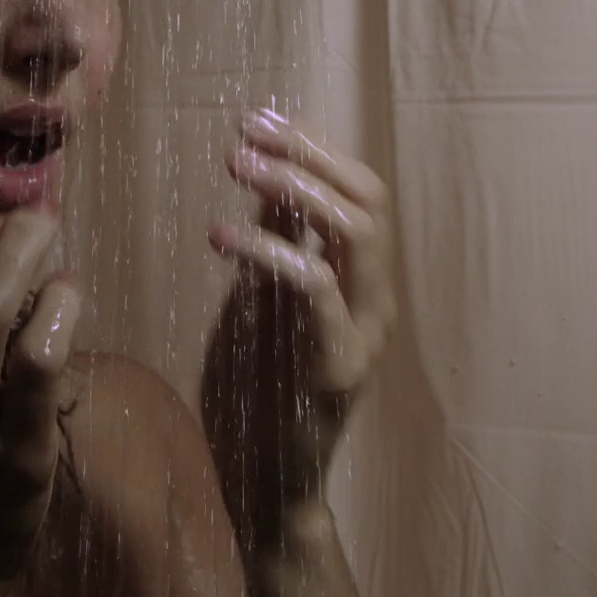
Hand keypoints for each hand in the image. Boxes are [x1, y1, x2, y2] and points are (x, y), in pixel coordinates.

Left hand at [202, 108, 395, 543]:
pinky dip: (269, 250)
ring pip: (356, 232)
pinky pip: (315, 287)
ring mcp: (364, 333)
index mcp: (365, 283)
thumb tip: (266, 178)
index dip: (316, 147)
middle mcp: (377, 301)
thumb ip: (277, 245)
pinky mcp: (335, 364)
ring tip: (234, 165)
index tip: (260, 116)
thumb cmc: (261, 390)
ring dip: (293, 188)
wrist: (269, 480)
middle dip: (309, 153)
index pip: (362, 193)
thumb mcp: (266, 302)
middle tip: (246, 131)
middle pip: (369, 200)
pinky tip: (219, 235)